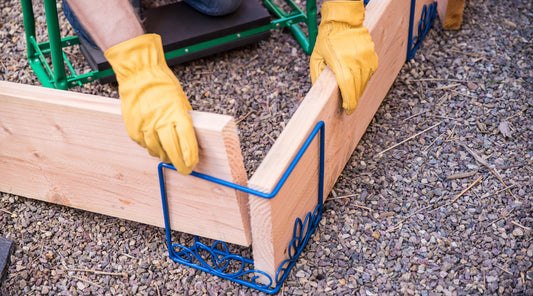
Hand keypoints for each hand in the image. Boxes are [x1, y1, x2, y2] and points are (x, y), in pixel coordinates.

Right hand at [105, 34, 198, 173]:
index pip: (187, 140)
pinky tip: (154, 144)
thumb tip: (190, 136)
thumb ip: (184, 119)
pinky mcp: (133, 127)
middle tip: (184, 169)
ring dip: (164, 155)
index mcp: (176, 113)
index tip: (193, 163)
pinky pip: (143, 144)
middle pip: (172, 149)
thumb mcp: (181, 100)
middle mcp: (161, 121)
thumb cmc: (162, 84)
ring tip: (169, 156)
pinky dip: (150, 146)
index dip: (190, 155)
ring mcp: (145, 125)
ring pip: (156, 150)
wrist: (139, 73)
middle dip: (180, 163)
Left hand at [310, 1, 377, 114]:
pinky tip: (358, 80)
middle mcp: (355, 61)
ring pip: (365, 81)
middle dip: (353, 98)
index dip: (349, 101)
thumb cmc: (327, 40)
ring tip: (353, 95)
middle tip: (350, 107)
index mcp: (340, 63)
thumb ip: (317, 77)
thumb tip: (319, 94)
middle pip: (357, 86)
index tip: (348, 110)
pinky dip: (364, 78)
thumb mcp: (316, 59)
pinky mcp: (372, 55)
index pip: (347, 87)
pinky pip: (370, 72)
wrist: (342, 21)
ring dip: (359, 89)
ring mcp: (366, 58)